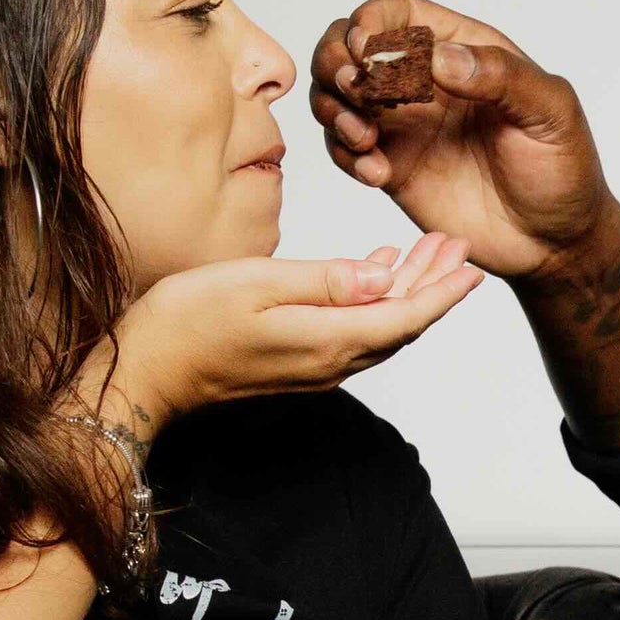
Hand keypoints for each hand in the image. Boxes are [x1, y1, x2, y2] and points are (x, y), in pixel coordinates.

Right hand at [100, 233, 479, 425]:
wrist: (144, 372)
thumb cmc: (186, 323)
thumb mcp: (256, 284)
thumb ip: (324, 281)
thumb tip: (383, 278)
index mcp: (328, 341)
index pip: (405, 317)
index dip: (444, 291)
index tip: (474, 265)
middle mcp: (330, 362)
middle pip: (401, 324)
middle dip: (435, 285)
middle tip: (458, 247)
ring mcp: (314, 366)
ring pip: (380, 327)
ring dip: (408, 290)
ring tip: (429, 252)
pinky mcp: (296, 363)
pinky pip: (354, 331)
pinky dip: (374, 300)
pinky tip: (375, 271)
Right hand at [310, 0, 613, 279]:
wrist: (556, 243)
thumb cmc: (563, 170)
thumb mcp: (551, 114)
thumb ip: (501, 76)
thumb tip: (440, 58)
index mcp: (462, 50)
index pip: (396, 13)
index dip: (369, 23)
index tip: (369, 55)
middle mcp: (423, 82)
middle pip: (348, 45)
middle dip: (335, 62)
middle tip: (356, 94)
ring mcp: (403, 125)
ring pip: (335, 94)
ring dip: (333, 109)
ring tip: (365, 139)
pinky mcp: (391, 167)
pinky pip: (342, 148)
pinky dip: (344, 156)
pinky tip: (378, 176)